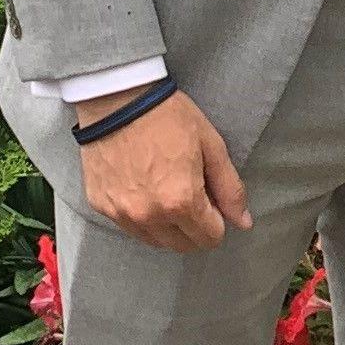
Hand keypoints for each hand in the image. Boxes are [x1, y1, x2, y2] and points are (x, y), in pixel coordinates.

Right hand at [77, 90, 249, 251]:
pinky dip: (140, 216)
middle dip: (194, 229)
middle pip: (183, 246)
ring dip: (167, 226)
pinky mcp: (100, 206)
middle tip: (191, 196)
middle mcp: (149, 215)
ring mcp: (121, 213)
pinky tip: (142, 188)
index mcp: (181, 201)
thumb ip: (229, 189)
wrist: (115, 98)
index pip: (210, 238)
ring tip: (165, 190)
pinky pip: (128, 226)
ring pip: (155, 241)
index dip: (217, 221)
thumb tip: (244, 223)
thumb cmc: (167, 116)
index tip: (211, 200)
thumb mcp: (210, 146)